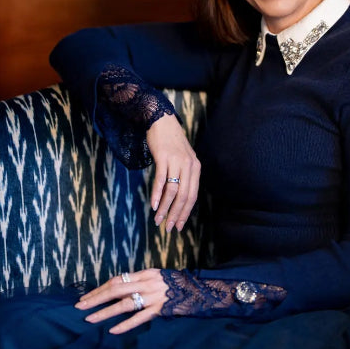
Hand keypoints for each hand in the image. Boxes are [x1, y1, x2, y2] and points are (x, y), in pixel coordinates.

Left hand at [75, 268, 168, 333]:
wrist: (196, 290)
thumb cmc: (173, 284)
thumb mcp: (154, 277)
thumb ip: (137, 282)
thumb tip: (117, 289)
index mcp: (143, 273)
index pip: (116, 280)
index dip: (99, 288)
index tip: (85, 297)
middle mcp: (146, 282)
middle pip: (116, 289)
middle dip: (96, 297)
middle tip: (80, 306)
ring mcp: (153, 296)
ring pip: (124, 303)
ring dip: (105, 311)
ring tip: (90, 318)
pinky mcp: (159, 309)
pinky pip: (139, 317)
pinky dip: (125, 324)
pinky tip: (113, 330)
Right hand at [146, 113, 199, 231]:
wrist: (161, 120)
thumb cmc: (170, 141)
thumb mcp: (182, 159)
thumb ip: (183, 175)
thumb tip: (177, 198)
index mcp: (195, 168)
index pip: (192, 196)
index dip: (185, 213)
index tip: (178, 225)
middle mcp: (189, 165)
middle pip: (184, 197)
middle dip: (175, 215)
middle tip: (168, 228)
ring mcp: (177, 161)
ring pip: (173, 191)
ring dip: (164, 208)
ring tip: (157, 219)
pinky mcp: (164, 157)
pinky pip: (161, 180)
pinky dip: (157, 195)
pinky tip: (154, 205)